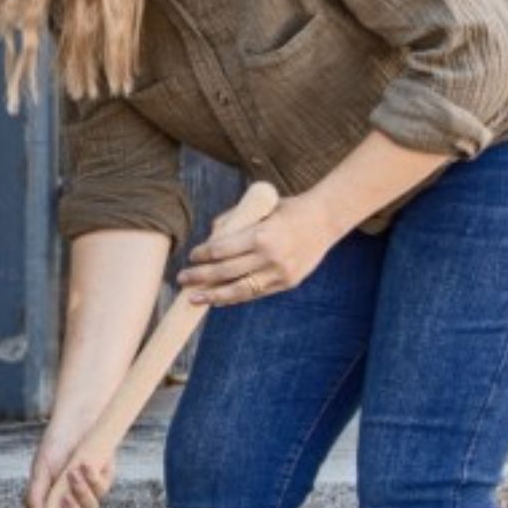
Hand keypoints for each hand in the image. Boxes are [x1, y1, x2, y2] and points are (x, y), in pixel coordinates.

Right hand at [23, 423, 115, 507]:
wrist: (74, 421)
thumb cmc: (53, 447)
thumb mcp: (39, 472)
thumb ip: (35, 499)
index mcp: (52, 507)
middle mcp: (72, 505)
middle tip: (65, 501)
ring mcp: (89, 495)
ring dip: (82, 493)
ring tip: (72, 472)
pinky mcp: (104, 481)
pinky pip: (102, 489)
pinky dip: (92, 478)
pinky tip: (83, 464)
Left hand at [177, 193, 339, 306]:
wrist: (325, 220)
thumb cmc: (287, 210)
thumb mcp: (260, 207)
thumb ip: (235, 220)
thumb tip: (211, 236)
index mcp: (261, 236)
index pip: (222, 250)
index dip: (203, 255)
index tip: (192, 256)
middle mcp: (269, 257)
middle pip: (226, 272)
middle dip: (201, 277)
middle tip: (182, 278)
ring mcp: (279, 273)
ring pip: (240, 290)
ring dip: (214, 295)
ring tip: (195, 298)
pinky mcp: (287, 283)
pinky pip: (256, 293)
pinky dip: (236, 297)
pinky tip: (220, 300)